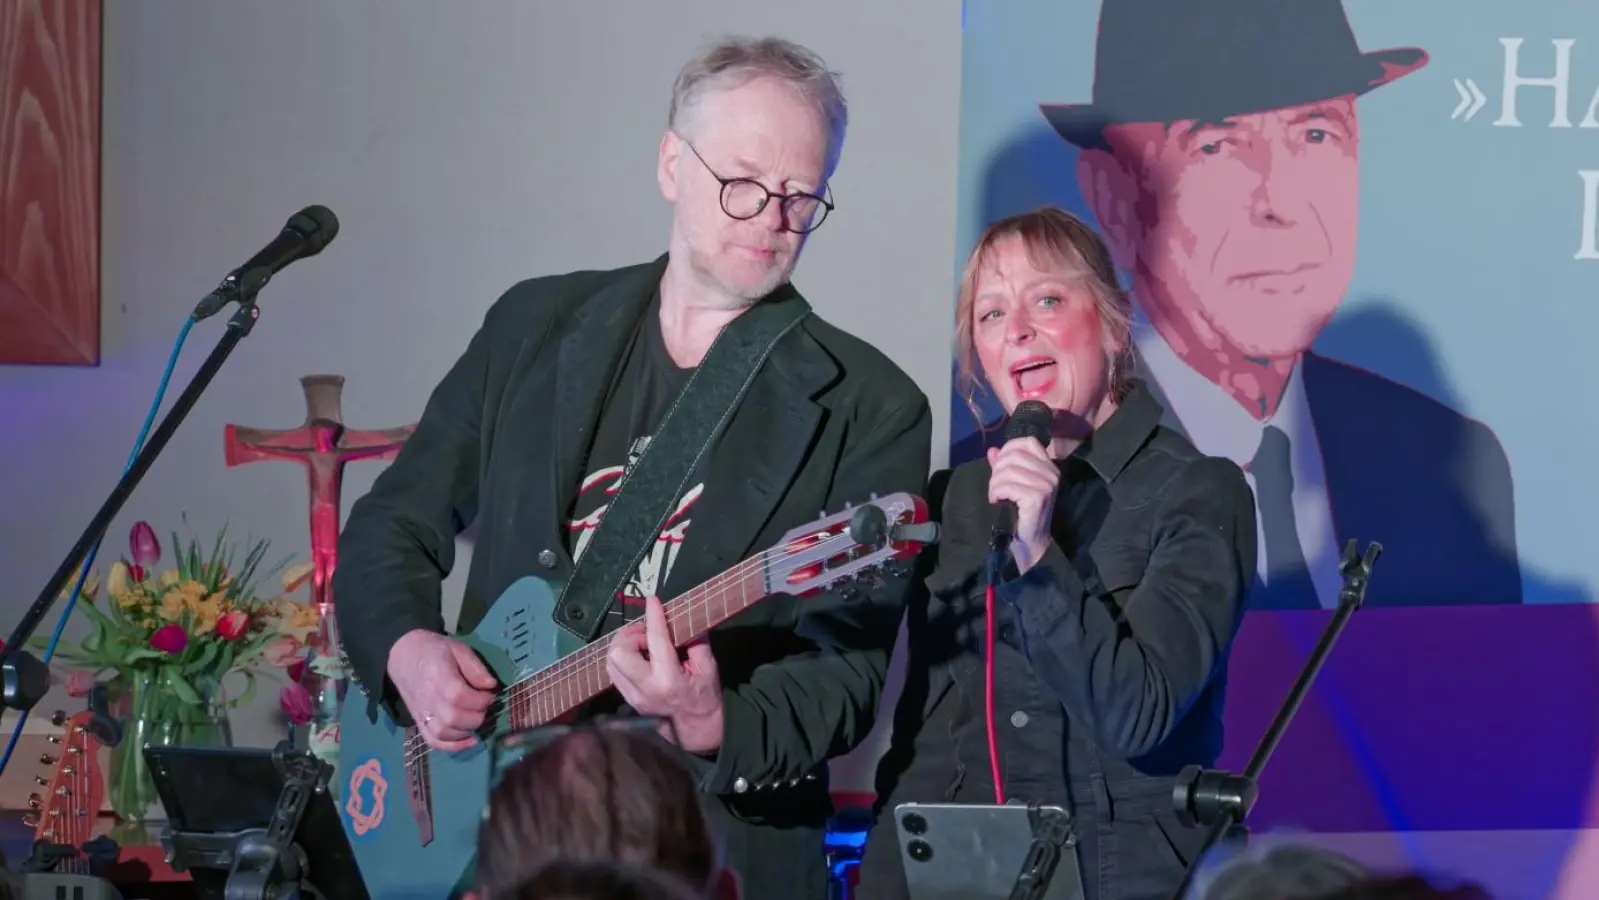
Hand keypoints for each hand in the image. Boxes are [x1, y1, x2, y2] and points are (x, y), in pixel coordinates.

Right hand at [385, 629, 497, 750]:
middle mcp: (428, 698)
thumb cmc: (434, 650)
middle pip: (453, 718)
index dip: (480, 699)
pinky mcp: (419, 721)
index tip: (489, 694)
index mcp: (438, 676)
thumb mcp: (458, 649)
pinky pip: (433, 741)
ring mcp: (421, 712)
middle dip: (477, 716)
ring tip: (476, 718)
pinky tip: (469, 740)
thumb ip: (475, 667)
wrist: (403, 655)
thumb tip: (491, 686)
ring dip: (467, 731)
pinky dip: (453, 746)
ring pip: (444, 732)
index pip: (459, 696)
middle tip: (484, 706)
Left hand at [607, 596, 724, 753]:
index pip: (656, 641)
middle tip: (646, 634)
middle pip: (620, 653)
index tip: (652, 600)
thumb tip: (687, 618)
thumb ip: (697, 643)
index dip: (653, 617)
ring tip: (642, 645)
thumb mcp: (709, 669)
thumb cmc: (705, 699)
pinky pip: (613, 672)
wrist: (696, 731)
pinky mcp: (627, 700)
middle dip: (630, 636)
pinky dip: (622, 658)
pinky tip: (638, 657)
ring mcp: (633, 697)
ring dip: (624, 646)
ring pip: (612, 662)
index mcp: (669, 680)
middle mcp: (646, 689)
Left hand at [988, 436, 1058, 572]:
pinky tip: (997, 501)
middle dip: (998, 469)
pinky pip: (1007, 485)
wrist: (1030, 540)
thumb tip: (992, 451)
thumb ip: (1004, 466)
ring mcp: (1046, 484)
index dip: (1009, 448)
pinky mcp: (1037, 496)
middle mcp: (1051, 473)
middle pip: (1014, 455)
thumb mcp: (1014, 484)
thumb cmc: (1023, 512)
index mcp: (1049, 466)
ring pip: (1008, 470)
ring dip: (995, 483)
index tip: (998, 464)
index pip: (1028, 442)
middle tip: (995, 486)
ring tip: (995, 495)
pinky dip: (996, 492)